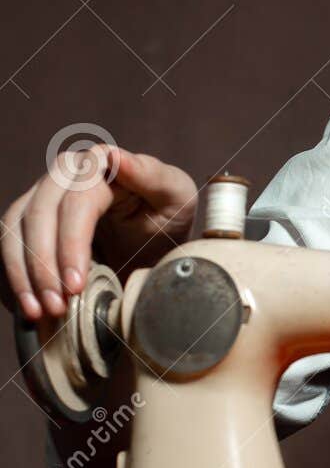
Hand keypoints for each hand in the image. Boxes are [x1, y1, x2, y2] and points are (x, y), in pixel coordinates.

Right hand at [1, 145, 197, 320]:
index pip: (75, 203)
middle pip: (37, 215)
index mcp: (98, 166)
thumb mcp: (176, 196)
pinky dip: (12, 278)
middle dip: (42, 265)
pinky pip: (7, 247)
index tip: (75, 286)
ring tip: (38, 312)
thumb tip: (113, 156)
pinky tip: (26, 306)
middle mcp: (62, 177)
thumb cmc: (168, 215)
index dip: (70, 245)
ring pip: (13, 230)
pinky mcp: (28, 223)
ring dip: (21, 274)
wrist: (154, 241)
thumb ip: (152, 175)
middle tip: (56, 307)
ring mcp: (40, 198)